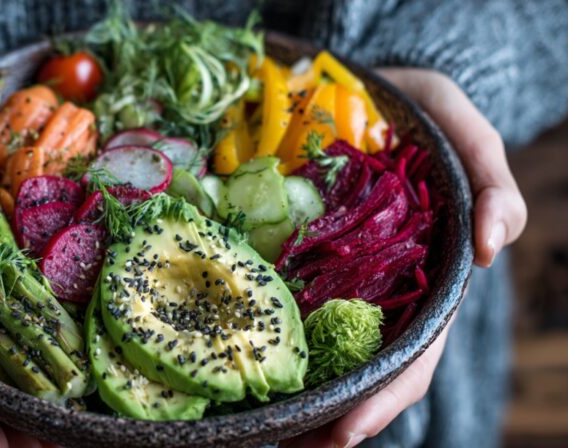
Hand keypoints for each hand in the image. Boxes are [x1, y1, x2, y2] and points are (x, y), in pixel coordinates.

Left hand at [281, 68, 526, 446]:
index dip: (386, 396)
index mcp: (429, 274)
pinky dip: (280, 344)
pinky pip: (294, 307)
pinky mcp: (307, 259)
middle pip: (368, 367)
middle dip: (336, 415)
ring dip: (305, 397)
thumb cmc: (418, 109)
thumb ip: (492, 176)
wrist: (367, 88)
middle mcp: (386, 286)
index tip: (345, 432)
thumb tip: (495, 244)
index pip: (415, 351)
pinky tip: (252, 369)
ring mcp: (345, 277)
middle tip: (292, 446)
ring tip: (264, 431)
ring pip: (331, 350)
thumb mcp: (462, 127)